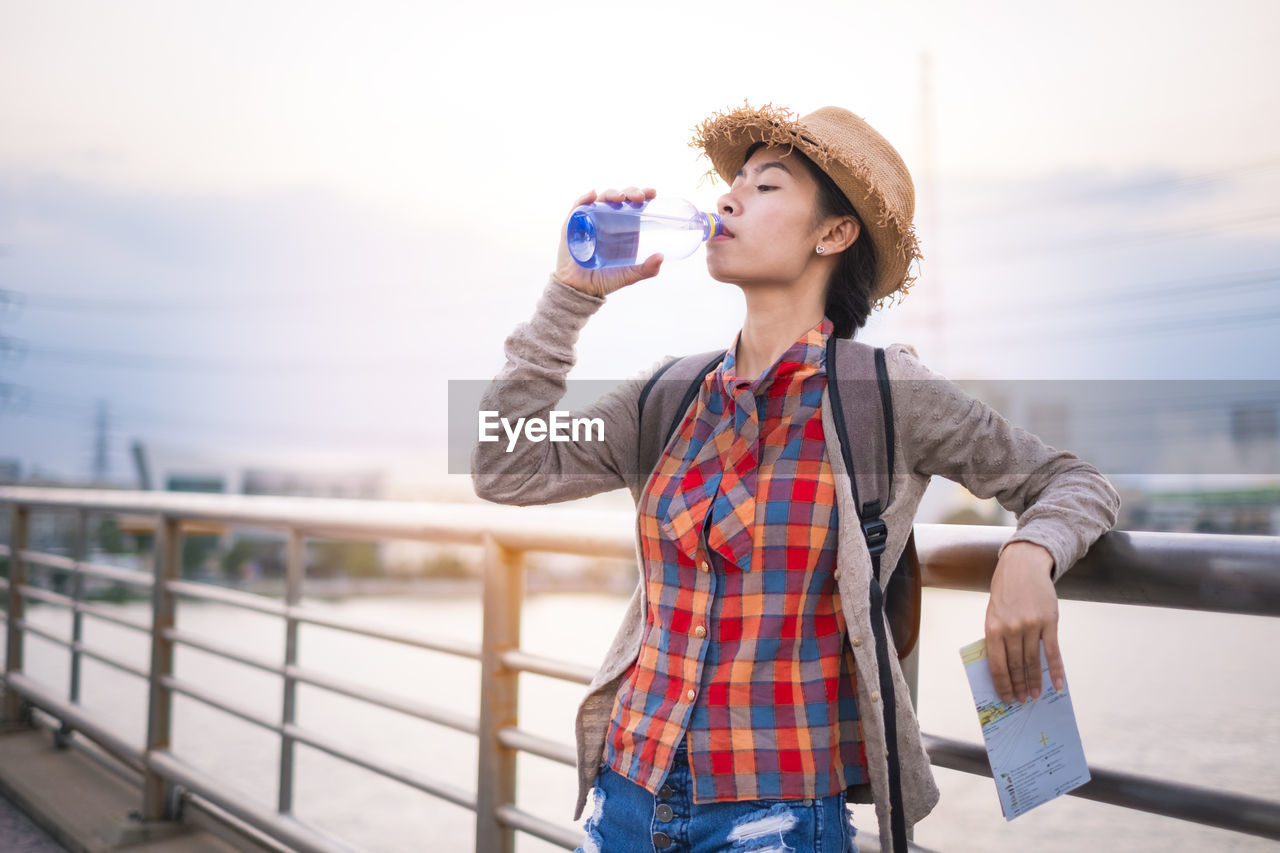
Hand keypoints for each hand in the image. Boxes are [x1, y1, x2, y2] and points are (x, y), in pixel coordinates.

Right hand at [554, 187, 663, 297]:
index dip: (642, 195)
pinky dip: (584, 199)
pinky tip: (592, 195)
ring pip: (600, 200)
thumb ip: (646, 269)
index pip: (633, 205)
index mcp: (622, 226)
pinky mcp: (572, 225)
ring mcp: (589, 220)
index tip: (652, 193)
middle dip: (629, 192)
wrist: (580, 290)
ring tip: (619, 197)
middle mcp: (606, 219)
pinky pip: (577, 208)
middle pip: (618, 198)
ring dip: (610, 193)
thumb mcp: (629, 275)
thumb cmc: (605, 280)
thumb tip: (661, 257)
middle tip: (638, 197)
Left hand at [984, 541, 1061, 703]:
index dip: (1002, 685)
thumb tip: (1004, 669)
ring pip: (1033, 662)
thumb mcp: (993, 614)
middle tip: (1022, 701)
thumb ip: (997, 639)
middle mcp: (1011, 629)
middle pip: (1016, 666)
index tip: (1005, 698)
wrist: (1023, 567)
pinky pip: (1053, 652)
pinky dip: (1056, 671)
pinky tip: (1058, 684)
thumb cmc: (1005, 593)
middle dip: (1019, 687)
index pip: (997, 665)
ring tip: (1036, 696)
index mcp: (993, 628)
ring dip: (1035, 682)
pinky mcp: (1049, 622)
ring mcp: (1031, 626)